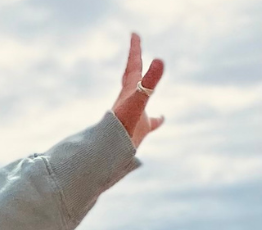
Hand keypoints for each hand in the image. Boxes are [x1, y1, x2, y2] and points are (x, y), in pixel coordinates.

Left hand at [112, 33, 164, 148]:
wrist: (108, 154)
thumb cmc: (121, 126)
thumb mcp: (138, 100)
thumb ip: (149, 81)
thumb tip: (159, 60)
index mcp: (129, 91)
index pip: (133, 65)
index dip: (134, 49)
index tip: (133, 34)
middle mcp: (130, 101)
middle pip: (132, 77)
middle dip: (135, 61)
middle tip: (136, 50)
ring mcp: (134, 116)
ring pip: (140, 98)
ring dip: (145, 88)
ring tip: (149, 85)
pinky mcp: (138, 131)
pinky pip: (150, 123)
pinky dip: (157, 119)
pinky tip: (161, 119)